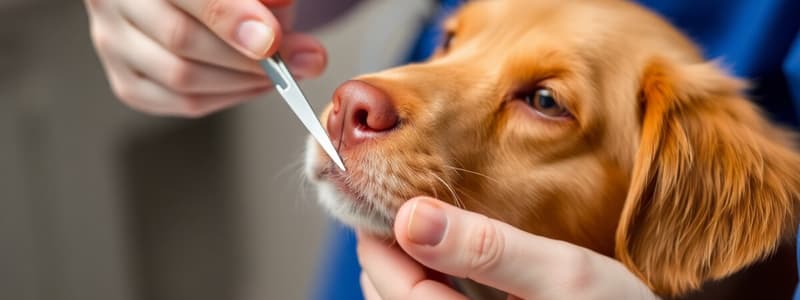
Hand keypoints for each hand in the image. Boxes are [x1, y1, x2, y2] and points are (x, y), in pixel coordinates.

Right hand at [84, 0, 326, 116]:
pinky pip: (180, 102)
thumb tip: (282, 23)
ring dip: (243, 81)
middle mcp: (113, 1)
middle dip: (249, 58)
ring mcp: (112, 42)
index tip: (272, 39)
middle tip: (299, 61)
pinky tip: (254, 83)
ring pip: (181, 78)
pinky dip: (227, 97)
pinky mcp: (126, 80)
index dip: (231, 18)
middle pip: (180, 39)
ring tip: (283, 72)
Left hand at [357, 197, 657, 299]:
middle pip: (392, 298)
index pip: (394, 286)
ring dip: (404, 272)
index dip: (378, 241)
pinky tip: (448, 266)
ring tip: (418, 232)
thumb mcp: (566, 274)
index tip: (380, 199)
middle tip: (397, 209)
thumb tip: (411, 216)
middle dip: (387, 254)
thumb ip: (486, 247)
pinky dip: (427, 288)